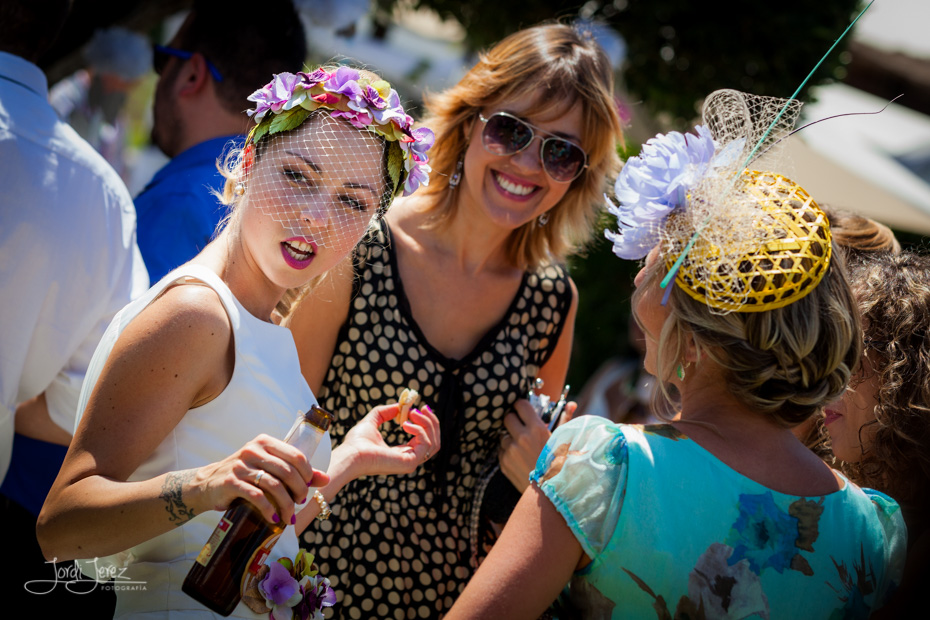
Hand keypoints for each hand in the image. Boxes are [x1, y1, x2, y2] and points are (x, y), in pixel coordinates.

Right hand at [194, 434, 329, 526]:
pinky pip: (256, 497)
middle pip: (287, 472)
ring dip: (286, 504)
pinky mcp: (231, 482)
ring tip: (289, 516)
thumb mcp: (270, 468)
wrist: (208, 484)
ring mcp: (241, 466)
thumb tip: (326, 479)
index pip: (296, 455)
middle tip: (300, 503)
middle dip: (299, 491)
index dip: (308, 473)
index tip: (309, 488)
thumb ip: (297, 472)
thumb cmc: (245, 475)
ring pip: (274, 485)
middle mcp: (253, 450)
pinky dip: (268, 510)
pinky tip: (273, 519)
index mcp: (265, 442)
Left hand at [338, 403, 439, 480]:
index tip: (419, 408)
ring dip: (427, 424)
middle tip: (422, 408)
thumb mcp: (371, 421)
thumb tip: (398, 406)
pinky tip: (404, 424)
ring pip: (434, 442)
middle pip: (434, 441)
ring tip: (412, 413)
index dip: (426, 423)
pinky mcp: (411, 462)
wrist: (351, 454)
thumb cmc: (357, 443)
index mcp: (402, 452)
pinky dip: (419, 429)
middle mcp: (409, 459)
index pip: (424, 440)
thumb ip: (384, 413)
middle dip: (431, 422)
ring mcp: (412, 462)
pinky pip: (425, 443)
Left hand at [499, 399, 576, 491]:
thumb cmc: (562, 465)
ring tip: (523, 447)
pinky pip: (501, 451)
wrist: (551, 493)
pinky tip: (520, 458)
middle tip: (521, 426)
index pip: (520, 405)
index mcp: (537, 429)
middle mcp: (521, 438)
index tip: (524, 410)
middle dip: (513, 420)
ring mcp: (511, 451)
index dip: (521, 406)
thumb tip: (571, 404)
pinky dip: (508, 452)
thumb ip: (565, 419)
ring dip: (510, 438)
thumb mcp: (564, 441)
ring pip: (503, 435)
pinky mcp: (504, 463)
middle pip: (508, 417)